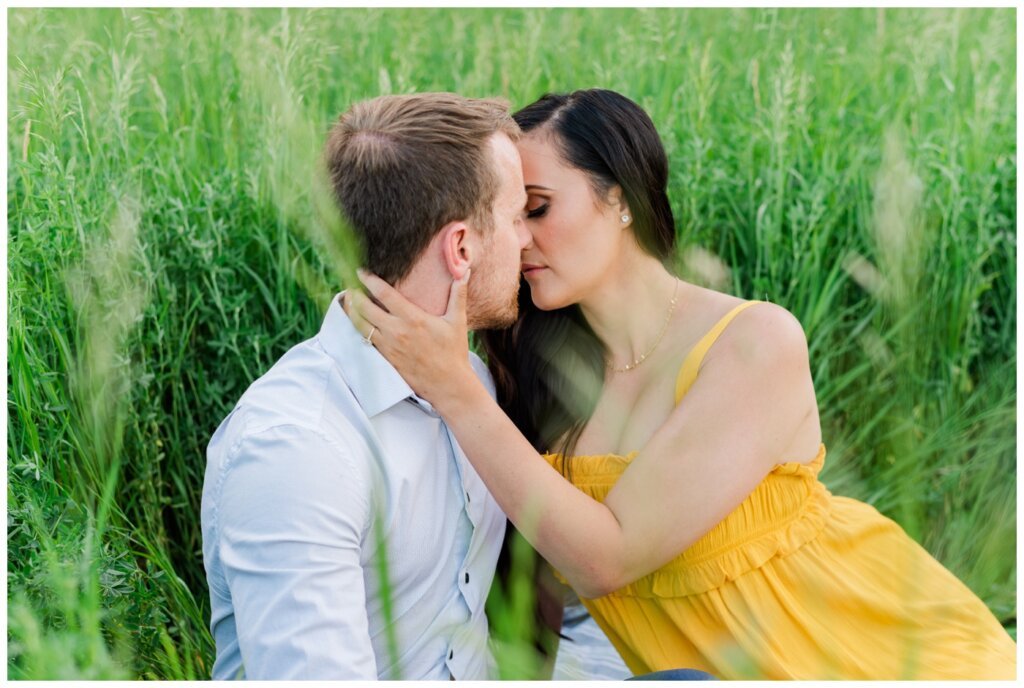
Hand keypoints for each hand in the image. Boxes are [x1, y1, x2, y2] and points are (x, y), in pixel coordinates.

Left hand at [347, 269, 475, 404]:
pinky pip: (365, 340)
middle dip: (355, 294)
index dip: (369, 280)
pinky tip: (357, 322)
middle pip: (365, 308)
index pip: (384, 294)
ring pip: (361, 325)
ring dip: (352, 311)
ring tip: (349, 300)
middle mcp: (396, 331)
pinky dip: (358, 328)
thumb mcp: (457, 322)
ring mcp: (388, 346)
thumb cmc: (453, 353)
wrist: (447, 385)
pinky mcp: (386, 358)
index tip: (361, 271)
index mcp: (413, 318)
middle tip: (351, 284)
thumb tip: (463, 273)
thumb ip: (458, 295)